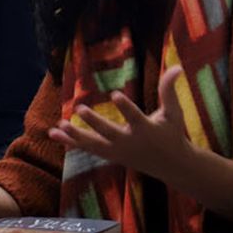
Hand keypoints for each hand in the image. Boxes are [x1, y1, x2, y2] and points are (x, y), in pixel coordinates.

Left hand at [47, 65, 194, 181]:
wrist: (171, 166)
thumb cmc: (172, 134)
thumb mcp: (173, 113)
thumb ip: (169, 91)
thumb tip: (177, 66)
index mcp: (146, 130)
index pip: (134, 117)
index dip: (125, 106)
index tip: (115, 94)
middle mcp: (129, 142)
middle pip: (108, 132)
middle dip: (94, 122)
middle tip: (79, 109)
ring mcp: (118, 151)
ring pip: (94, 144)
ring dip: (75, 135)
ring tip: (59, 126)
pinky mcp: (110, 156)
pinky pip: (88, 149)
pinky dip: (72, 142)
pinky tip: (54, 133)